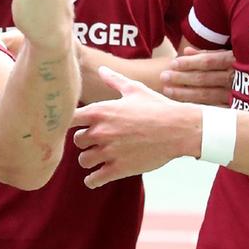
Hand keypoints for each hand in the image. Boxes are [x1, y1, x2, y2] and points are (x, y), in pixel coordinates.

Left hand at [71, 66, 198, 187]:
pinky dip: (92, 180)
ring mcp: (110, 151)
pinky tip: (95, 178)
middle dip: (85, 141)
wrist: (179, 129)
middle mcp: (101, 131)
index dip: (69, 122)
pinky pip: (94, 179)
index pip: (69, 118)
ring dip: (89, 159)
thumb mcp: (134, 89)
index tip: (77, 125)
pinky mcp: (119, 168)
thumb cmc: (158, 107)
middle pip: (77, 141)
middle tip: (95, 141)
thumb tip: (102, 69)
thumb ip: (114, 81)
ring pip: (84, 160)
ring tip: (98, 157)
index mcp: (101, 111)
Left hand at [162, 47, 233, 105]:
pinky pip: (214, 108)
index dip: (191, 62)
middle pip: (205, 78)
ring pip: (208, 95)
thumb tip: (187, 51)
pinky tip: (182, 106)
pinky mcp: (237, 109)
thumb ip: (209, 52)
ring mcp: (236, 95)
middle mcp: (236, 78)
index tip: (173, 63)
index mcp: (236, 60)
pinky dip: (197, 106)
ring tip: (167, 90)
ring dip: (185, 93)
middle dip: (182, 77)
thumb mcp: (232, 53)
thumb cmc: (247, 64)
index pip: (209, 61)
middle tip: (164, 77)